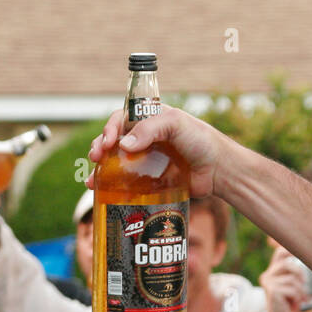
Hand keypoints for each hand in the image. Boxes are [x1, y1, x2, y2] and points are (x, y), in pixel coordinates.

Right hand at [86, 105, 226, 197]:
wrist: (218, 171)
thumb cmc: (202, 141)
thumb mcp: (176, 124)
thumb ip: (151, 129)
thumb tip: (123, 145)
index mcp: (149, 120)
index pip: (121, 119)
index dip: (110, 128)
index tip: (107, 142)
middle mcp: (144, 139)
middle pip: (113, 141)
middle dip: (100, 148)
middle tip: (96, 158)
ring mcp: (144, 160)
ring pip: (114, 162)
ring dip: (100, 170)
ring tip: (92, 179)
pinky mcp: (148, 180)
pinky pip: (124, 182)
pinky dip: (110, 186)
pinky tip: (100, 192)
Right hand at [258, 246, 303, 311]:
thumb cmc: (290, 303)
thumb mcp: (294, 285)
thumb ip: (297, 274)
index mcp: (272, 272)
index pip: (280, 253)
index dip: (291, 250)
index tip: (303, 252)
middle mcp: (267, 275)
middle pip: (288, 264)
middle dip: (300, 273)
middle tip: (304, 283)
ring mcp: (268, 282)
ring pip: (292, 279)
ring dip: (300, 290)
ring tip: (300, 297)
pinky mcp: (272, 290)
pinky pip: (292, 288)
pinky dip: (298, 296)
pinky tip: (296, 302)